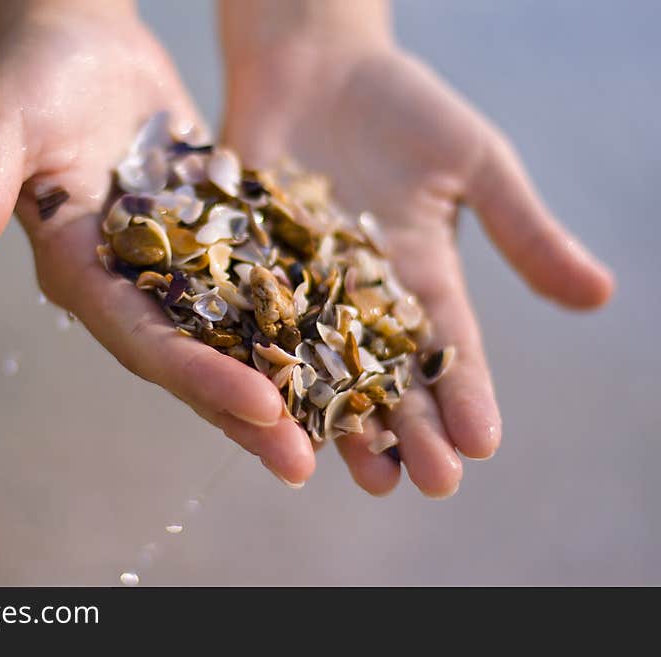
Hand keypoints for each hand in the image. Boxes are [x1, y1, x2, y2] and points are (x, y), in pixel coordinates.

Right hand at [0, 3, 317, 485]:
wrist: (80, 40)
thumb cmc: (32, 78)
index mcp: (81, 278)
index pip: (143, 342)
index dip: (198, 377)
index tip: (262, 406)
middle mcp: (129, 287)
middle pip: (193, 359)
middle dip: (246, 408)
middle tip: (304, 462)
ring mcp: (173, 266)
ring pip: (232, 334)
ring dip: (281, 377)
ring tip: (337, 425)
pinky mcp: (210, 237)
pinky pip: (258, 284)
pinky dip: (297, 315)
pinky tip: (347, 341)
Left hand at [221, 21, 613, 496]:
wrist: (316, 69)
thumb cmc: (402, 108)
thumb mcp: (473, 163)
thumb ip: (522, 229)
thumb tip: (598, 295)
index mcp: (419, 279)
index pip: (448, 348)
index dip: (465, 395)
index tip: (483, 443)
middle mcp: (359, 298)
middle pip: (385, 375)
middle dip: (407, 429)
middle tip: (424, 483)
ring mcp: (300, 288)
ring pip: (318, 366)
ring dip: (338, 419)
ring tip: (357, 469)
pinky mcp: (247, 268)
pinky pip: (252, 320)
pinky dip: (261, 361)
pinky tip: (271, 406)